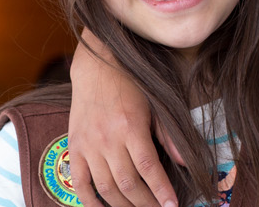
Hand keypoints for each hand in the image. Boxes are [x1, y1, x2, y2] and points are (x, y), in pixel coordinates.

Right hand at [67, 29, 177, 206]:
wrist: (96, 66)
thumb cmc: (130, 84)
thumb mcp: (154, 104)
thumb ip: (168, 135)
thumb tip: (184, 163)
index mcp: (130, 127)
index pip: (148, 168)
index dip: (161, 191)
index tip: (172, 206)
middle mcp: (107, 139)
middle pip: (128, 184)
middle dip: (146, 204)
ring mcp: (88, 145)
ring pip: (106, 188)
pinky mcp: (75, 147)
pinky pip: (80, 182)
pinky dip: (90, 201)